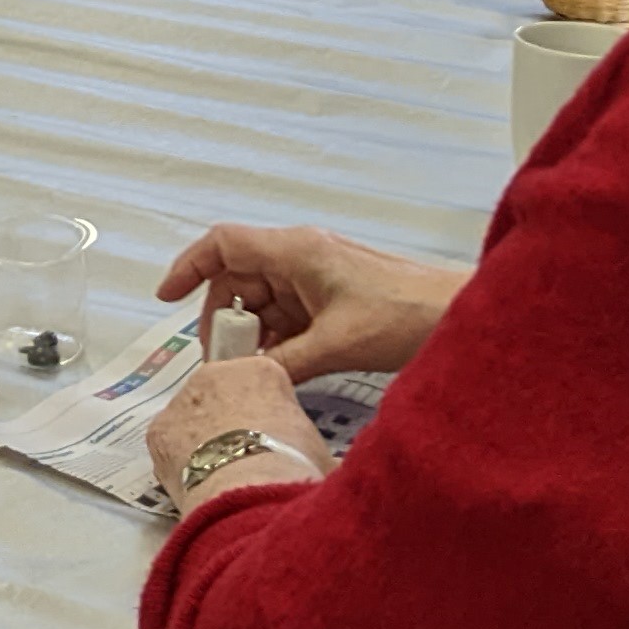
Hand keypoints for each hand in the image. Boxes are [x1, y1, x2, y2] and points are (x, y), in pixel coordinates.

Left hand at [143, 357, 328, 509]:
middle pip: (221, 392)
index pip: (261, 381)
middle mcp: (216, 374)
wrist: (251, 489)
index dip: (267, 413)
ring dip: (202, 439)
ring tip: (219, 475)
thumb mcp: (318, 448)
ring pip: (191, 416)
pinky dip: (179, 460)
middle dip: (230, 420)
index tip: (272, 438)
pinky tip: (196, 482)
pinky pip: (169, 442)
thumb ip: (305, 442)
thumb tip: (316, 463)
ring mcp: (182, 400)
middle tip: (244, 456)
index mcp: (262, 370)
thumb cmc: (295, 467)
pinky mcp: (157, 430)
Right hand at [156, 224, 462, 382]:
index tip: (167, 299)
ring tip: (253, 372)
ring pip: (264, 300)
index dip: (189, 267)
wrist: (461, 314)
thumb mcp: (336, 345)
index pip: (223, 244)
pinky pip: (290, 315)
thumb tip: (244, 383)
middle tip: (222, 361)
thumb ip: (283, 364)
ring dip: (254, 335)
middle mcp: (301, 256)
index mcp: (296, 250)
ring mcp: (318, 276)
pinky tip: (281, 370)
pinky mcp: (334, 298)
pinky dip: (279, 340)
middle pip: (239, 278)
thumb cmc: (404, 316)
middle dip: (225, 318)